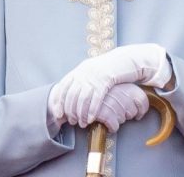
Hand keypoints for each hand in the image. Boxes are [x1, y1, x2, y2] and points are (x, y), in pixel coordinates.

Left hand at [49, 44, 170, 125]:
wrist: (125, 59)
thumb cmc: (108, 69)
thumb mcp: (91, 71)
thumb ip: (81, 80)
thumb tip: (70, 96)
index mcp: (79, 70)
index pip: (62, 87)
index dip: (58, 102)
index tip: (58, 114)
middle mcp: (84, 73)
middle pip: (71, 95)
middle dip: (70, 111)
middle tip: (72, 121)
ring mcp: (94, 77)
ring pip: (83, 98)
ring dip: (81, 113)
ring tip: (82, 123)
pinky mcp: (106, 80)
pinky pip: (96, 98)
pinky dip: (92, 110)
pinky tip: (91, 119)